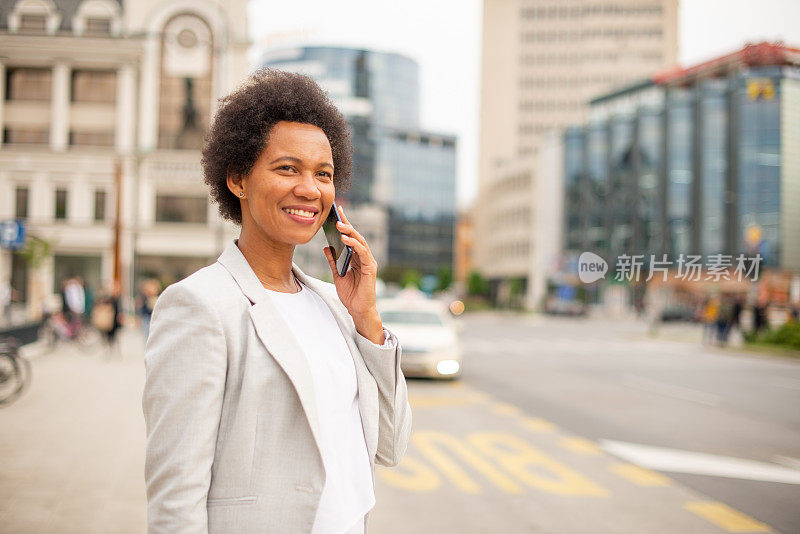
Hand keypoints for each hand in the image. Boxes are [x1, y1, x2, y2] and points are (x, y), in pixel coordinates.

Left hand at [323, 206, 383, 343]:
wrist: (357, 310)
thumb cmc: (350, 294)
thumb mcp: (337, 274)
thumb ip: (333, 260)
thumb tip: (326, 246)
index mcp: (357, 258)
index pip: (351, 238)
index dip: (345, 224)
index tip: (338, 212)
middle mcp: (364, 257)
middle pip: (356, 237)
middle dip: (347, 224)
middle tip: (338, 214)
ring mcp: (369, 262)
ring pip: (360, 242)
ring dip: (349, 232)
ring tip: (339, 225)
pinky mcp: (370, 268)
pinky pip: (362, 253)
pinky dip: (354, 245)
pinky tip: (345, 240)